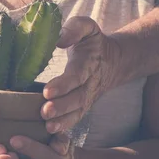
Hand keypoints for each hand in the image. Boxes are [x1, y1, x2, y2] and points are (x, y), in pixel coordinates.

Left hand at [41, 16, 121, 133]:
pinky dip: (65, 126)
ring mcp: (89, 96)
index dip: (64, 84)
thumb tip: (59, 39)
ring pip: (78, 111)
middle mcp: (90, 82)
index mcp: (89, 62)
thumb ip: (75, 28)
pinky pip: (77, 118)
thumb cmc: (93, 42)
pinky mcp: (84, 105)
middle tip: (44, 111)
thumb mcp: (87, 27)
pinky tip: (51, 131)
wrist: (114, 61)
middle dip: (62, 106)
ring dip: (63, 120)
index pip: (77, 75)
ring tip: (47, 125)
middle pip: (78, 98)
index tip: (47, 91)